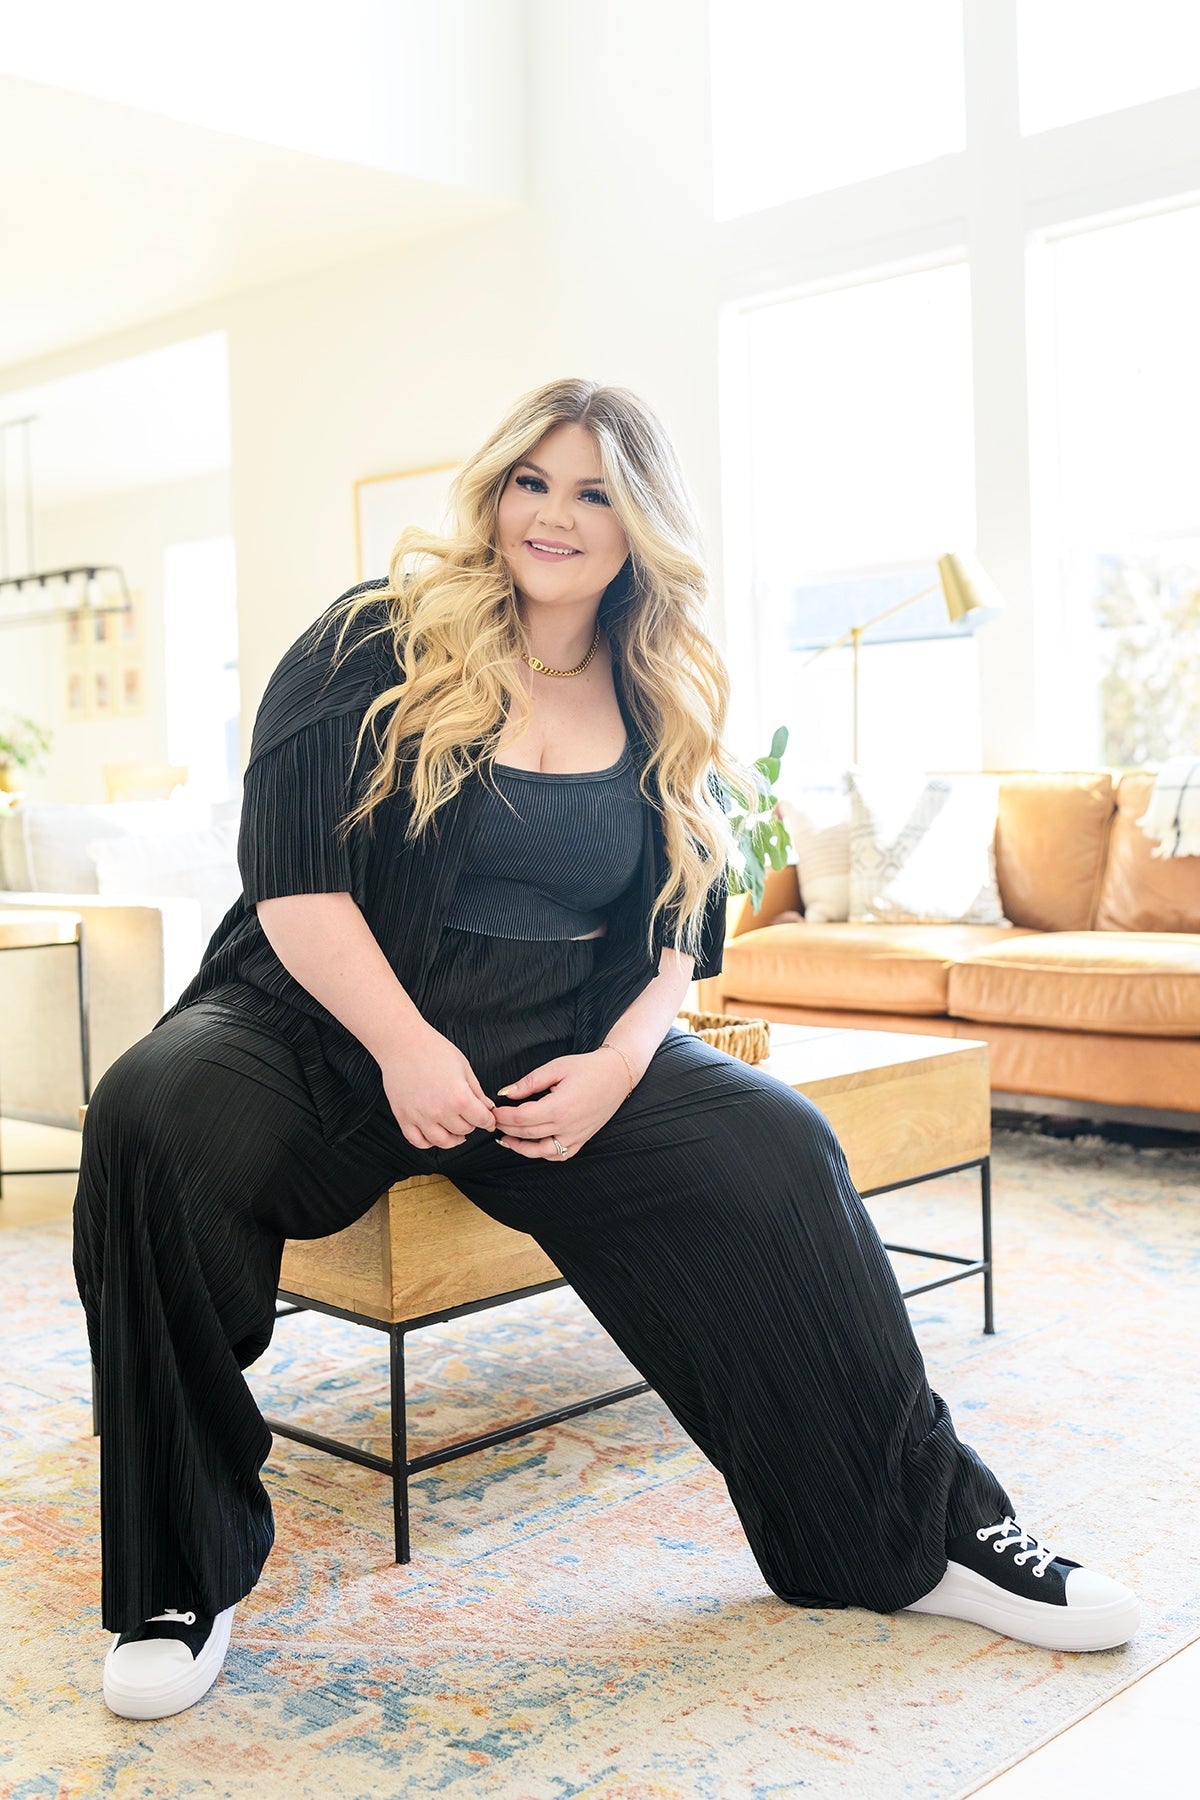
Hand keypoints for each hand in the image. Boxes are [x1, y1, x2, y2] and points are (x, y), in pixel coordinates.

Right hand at [378, 1024, 497, 1150]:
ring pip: (443, 1142)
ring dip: (452, 1138)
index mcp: (459, 1098)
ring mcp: (420, 1117)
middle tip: (469, 1116)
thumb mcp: (464, 1067)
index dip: (488, 1120)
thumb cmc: (433, 1050)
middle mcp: (440, 1112)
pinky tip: (433, 1133)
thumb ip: (477, 1091)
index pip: (482, 1120)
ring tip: (454, 1130)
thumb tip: (488, 1108)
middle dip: (471, 1124)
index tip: (488, 1119)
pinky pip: (418, 1141)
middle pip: (464, 1131)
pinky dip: (428, 1142)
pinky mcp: (404, 1118)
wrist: (403, 1043)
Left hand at [491, 1049, 632, 1159]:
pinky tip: (531, 1145)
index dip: (502, 1116)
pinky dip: (542, 1153)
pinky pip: (558, 1155)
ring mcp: (575, 1136)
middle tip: (493, 1121)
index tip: (492, 1110)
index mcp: (558, 1107)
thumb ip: (529, 1082)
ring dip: (519, 1147)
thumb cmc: (587, 1068)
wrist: (617, 1075)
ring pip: (540, 1151)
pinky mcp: (581, 1139)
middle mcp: (567, 1126)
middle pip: (526, 1133)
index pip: (520, 1118)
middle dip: (505, 1128)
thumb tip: (506, 1093)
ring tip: (505, 1139)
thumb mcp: (556, 1068)